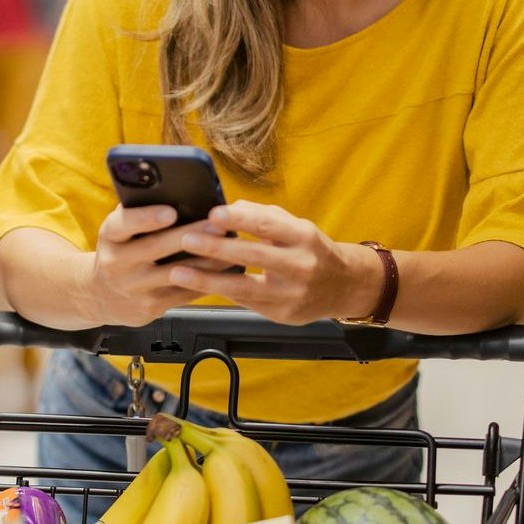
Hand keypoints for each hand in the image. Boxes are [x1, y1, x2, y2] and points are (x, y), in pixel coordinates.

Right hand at [86, 204, 231, 326]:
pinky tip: (225, 271)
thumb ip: (139, 213)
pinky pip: (183, 293)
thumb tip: (176, 192)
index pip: (122, 224)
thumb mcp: (119, 232)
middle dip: (190, 235)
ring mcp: (133, 287)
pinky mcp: (149, 307)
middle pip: (156, 247)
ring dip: (206, 261)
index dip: (146, 218)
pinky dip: (206, 281)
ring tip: (231, 247)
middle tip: (218, 225)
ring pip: (176, 273)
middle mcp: (116, 263)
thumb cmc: (121, 251)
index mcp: (110, 236)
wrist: (102, 295)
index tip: (170, 212)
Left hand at [167, 201, 379, 324]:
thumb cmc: (312, 250)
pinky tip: (197, 287)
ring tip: (179, 272)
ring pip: (244, 287)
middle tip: (186, 240)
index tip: (213, 214)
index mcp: (303, 237)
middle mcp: (300, 266)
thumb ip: (263, 216)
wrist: (344, 286)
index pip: (268, 225)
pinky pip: (245, 302)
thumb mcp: (296, 227)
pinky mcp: (282, 315)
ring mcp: (291, 294)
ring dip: (207, 280)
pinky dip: (219, 293)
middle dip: (216, 249)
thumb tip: (228, 208)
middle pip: (253, 256)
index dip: (239, 220)